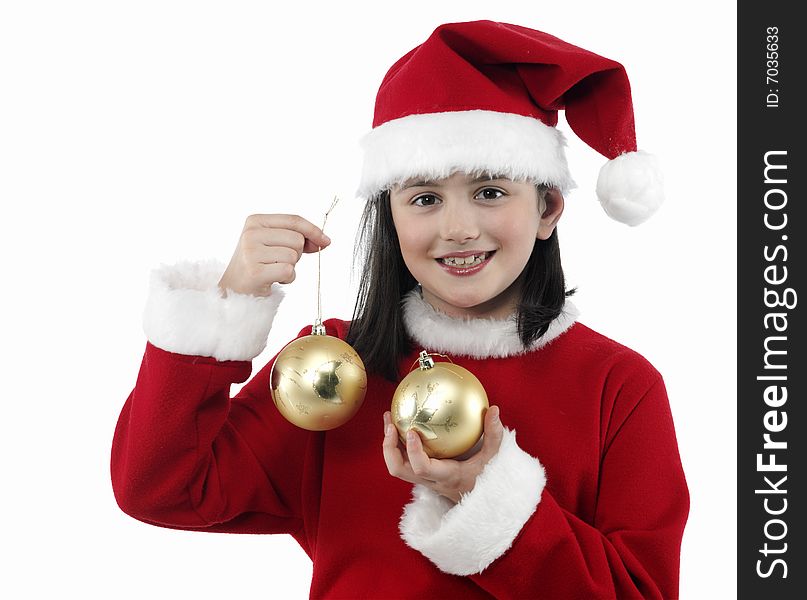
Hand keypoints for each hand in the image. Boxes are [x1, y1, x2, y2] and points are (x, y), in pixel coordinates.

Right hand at [218, 214, 330, 296]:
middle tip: (279, 261)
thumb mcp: (274, 242)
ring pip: (293, 256)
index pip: (294, 220)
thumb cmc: (258, 263)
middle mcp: (251, 233)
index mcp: (255, 220)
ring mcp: (251, 252)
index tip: (326, 241)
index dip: (314, 231)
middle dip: (297, 253)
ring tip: (273, 270)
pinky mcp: (255, 272)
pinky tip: (273, 279)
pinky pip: (288, 271)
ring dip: (290, 267)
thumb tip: (324, 240)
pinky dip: (287, 278)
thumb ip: (297, 237)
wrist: (235, 287)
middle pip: (297, 239)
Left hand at [382, 406, 504, 503]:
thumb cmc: (488, 481)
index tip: (411, 431)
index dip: (413, 451)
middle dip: (389, 448)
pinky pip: (404, 462)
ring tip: (389, 420)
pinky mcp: (423, 476)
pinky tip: (402, 426)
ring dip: (389, 446)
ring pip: (397, 467)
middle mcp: (431, 480)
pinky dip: (398, 446)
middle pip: (399, 470)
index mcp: (446, 476)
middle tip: (390, 424)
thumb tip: (493, 409)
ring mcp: (424, 480)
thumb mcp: (494, 458)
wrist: (482, 505)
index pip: (422, 469)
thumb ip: (494, 435)